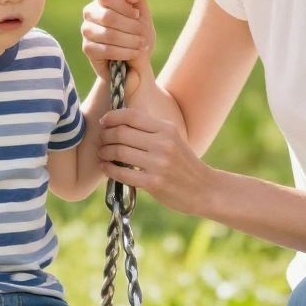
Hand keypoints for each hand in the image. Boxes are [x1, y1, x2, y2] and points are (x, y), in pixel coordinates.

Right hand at [81, 0, 155, 80]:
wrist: (136, 60)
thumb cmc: (138, 32)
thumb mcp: (143, 11)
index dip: (123, 5)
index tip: (137, 15)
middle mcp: (90, 12)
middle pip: (108, 16)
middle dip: (131, 27)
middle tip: (143, 34)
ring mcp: (86, 30)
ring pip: (108, 34)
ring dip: (130, 41)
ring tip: (141, 45)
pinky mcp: (87, 48)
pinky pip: (106, 50)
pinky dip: (125, 52)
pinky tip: (134, 53)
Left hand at [98, 105, 213, 215]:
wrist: (205, 189)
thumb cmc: (184, 164)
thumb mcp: (174, 139)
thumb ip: (151, 130)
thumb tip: (118, 122)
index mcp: (167, 129)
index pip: (131, 116)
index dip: (112, 117)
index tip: (103, 122)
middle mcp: (163, 143)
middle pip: (121, 133)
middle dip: (105, 136)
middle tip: (101, 141)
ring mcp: (158, 164)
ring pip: (119, 152)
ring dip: (104, 152)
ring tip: (102, 154)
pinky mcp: (154, 183)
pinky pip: (122, 173)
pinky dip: (109, 169)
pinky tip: (106, 168)